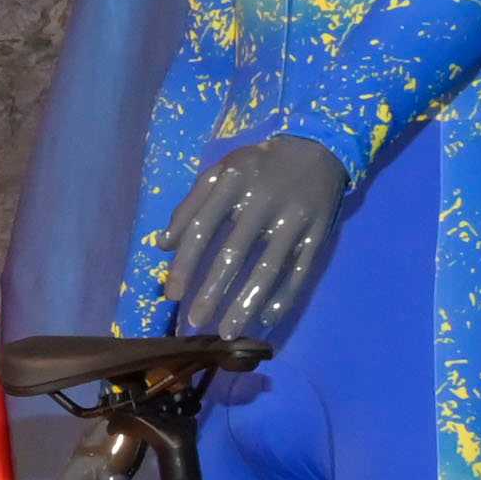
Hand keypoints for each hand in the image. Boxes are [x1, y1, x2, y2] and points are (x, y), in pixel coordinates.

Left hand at [154, 135, 349, 342]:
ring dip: (246, 304)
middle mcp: (262, 202)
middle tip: (195, 323)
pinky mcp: (318, 233)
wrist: (318, 146)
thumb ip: (190, 206)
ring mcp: (293, 219)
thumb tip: (162, 244)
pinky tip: (266, 319)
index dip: (184, 264)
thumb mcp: (221, 172)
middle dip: (212, 292)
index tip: (171, 295)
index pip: (202, 229)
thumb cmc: (259, 165)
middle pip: (233, 254)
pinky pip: (299, 272)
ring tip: (228, 333)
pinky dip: (284, 298)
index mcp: (232, 184)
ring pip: (268, 269)